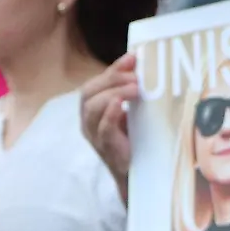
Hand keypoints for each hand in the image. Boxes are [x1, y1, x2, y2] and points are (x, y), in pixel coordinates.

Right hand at [78, 55, 137, 199]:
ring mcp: (94, 135)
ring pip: (92, 108)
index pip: (95, 82)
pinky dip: (109, 114)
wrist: (135, 173)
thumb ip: (130, 91)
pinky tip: (120, 105)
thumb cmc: (132, 139)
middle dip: (112, 79)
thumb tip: (142, 65)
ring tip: (135, 89)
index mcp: (91, 109)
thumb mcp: (130, 111)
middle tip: (136, 76)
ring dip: (114, 93)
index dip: (112, 69)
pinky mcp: (106, 148)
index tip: (133, 57)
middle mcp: (87, 121)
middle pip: (89, 92)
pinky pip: (102, 128)